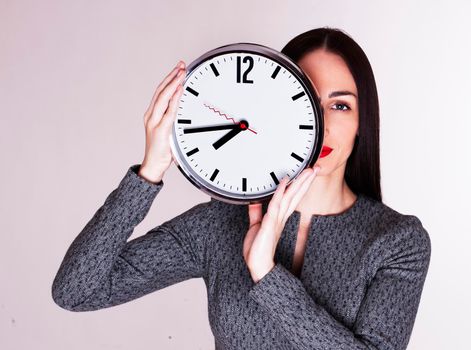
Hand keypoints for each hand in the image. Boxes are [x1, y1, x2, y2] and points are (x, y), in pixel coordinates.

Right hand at [138, 60, 186, 182]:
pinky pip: (168, 111)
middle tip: (182, 65)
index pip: (160, 92)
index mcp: (152, 115)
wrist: (153, 166)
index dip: (169, 79)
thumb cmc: (162, 152)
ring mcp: (154, 122)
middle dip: (172, 75)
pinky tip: (179, 89)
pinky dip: (174, 98)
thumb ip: (174, 121)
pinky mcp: (160, 130)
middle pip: (161, 90)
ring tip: (182, 72)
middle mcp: (151, 116)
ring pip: (163, 97)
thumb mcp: (169, 133)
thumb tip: (186, 112)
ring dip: (173, 82)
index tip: (178, 69)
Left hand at [243, 166, 320, 282]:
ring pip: (290, 197)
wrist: (258, 267)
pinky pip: (276, 205)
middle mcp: (280, 218)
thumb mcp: (255, 227)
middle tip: (314, 169)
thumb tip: (255, 202)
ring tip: (308, 172)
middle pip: (295, 196)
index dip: (299, 186)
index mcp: (279, 218)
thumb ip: (256, 213)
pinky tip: (284, 183)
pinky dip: (280, 193)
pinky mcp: (270, 224)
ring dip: (299, 183)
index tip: (305, 175)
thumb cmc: (257, 251)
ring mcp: (277, 220)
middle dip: (305, 182)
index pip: (291, 198)